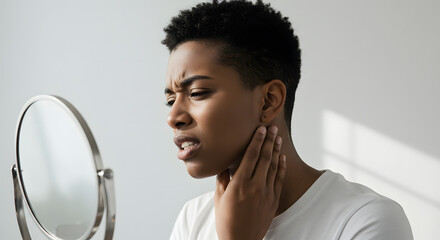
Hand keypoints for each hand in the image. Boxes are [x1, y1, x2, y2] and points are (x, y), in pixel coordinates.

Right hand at [214, 125, 286, 239]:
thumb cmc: (226, 220)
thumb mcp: (218, 198)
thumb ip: (223, 179)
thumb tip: (225, 164)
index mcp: (239, 184)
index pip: (250, 156)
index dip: (256, 141)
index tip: (260, 129)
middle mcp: (255, 186)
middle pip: (264, 158)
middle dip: (268, 141)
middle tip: (272, 128)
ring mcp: (266, 193)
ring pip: (274, 166)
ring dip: (276, 150)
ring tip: (278, 138)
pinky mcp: (273, 200)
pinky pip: (279, 179)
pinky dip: (281, 167)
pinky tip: (282, 157)